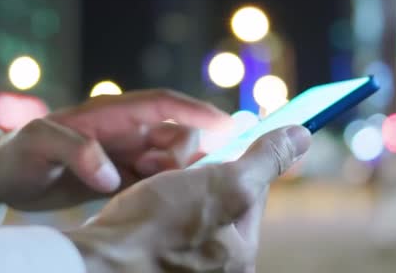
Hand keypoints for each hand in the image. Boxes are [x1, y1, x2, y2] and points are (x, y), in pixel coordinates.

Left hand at [0, 89, 231, 210]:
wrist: (3, 177)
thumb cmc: (17, 155)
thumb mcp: (36, 145)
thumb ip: (74, 150)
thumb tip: (112, 174)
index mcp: (112, 114)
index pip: (165, 104)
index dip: (198, 112)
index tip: (228, 125)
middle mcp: (126, 131)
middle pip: (177, 132)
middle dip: (184, 153)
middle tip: (161, 177)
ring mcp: (126, 153)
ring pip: (171, 157)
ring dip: (174, 173)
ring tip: (152, 190)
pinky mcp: (122, 176)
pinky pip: (157, 179)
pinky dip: (166, 187)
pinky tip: (163, 202)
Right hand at [64, 126, 310, 272]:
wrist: (92, 262)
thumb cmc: (160, 226)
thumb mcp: (226, 184)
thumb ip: (266, 161)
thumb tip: (303, 135)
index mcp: (240, 256)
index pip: (253, 192)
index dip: (237, 160)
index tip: (217, 145)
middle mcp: (216, 267)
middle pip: (218, 197)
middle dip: (199, 171)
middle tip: (176, 164)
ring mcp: (181, 265)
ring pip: (188, 201)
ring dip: (174, 179)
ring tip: (153, 177)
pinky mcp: (151, 258)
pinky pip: (161, 214)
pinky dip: (153, 196)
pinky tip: (139, 195)